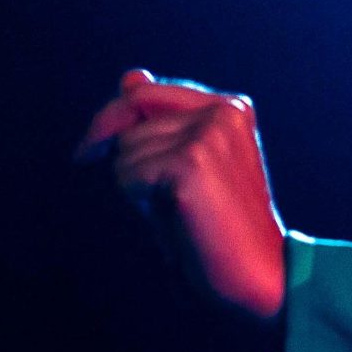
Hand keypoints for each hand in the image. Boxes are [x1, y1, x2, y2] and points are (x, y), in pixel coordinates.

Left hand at [78, 69, 286, 320]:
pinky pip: (127, 173)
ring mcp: (208, 134)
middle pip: (130, 113)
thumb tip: (130, 75)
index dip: (112, 119)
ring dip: (136, 185)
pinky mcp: (190, 163)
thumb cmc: (223, 228)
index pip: (145, 92)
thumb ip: (162, 121)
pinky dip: (138, 201)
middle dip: (115, 148)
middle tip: (116, 178)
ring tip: (176, 211)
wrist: (262, 276)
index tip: (89, 149)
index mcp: (231, 107)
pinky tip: (174, 218)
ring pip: (125, 148)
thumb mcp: (191, 164)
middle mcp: (223, 111)